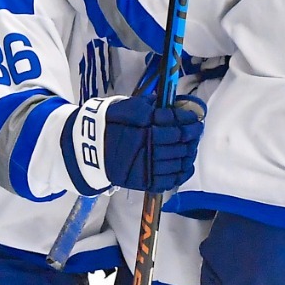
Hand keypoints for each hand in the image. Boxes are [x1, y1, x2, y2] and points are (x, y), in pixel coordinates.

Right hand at [85, 93, 206, 193]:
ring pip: (178, 161)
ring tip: (192, 146)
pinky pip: (169, 180)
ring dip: (189, 153)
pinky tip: (186, 165)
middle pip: (179, 142)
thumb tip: (164, 102)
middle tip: (197, 131)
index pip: (173, 123)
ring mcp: (146, 167)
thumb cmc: (108, 125)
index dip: (187, 120)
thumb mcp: (123, 108)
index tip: (195, 118)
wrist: (87, 149)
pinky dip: (182, 173)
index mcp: (142, 128)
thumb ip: (145, 105)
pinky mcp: (144, 182)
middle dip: (192, 135)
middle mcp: (146, 148)